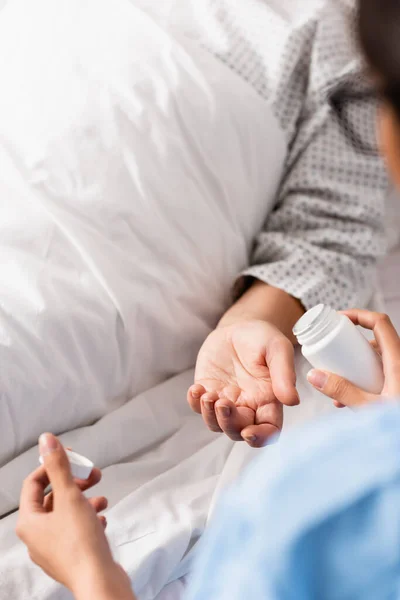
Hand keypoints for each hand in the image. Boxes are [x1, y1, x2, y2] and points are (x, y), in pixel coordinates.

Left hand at [16, 434, 134, 599]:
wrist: (99, 581)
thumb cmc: (80, 540)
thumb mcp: (70, 496)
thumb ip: (58, 466)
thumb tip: (46, 439)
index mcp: (29, 522)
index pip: (33, 483)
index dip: (52, 466)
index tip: (74, 459)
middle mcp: (36, 537)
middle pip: (51, 498)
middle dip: (74, 483)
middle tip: (94, 475)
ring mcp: (52, 550)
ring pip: (65, 514)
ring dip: (84, 500)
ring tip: (102, 498)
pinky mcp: (69, 557)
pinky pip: (75, 530)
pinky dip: (87, 519)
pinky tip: (101, 517)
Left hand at [188, 320, 299, 447]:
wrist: (239, 326)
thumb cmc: (262, 338)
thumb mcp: (277, 349)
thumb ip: (284, 374)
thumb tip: (292, 401)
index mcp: (269, 400)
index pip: (269, 430)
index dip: (260, 438)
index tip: (249, 433)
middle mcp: (247, 405)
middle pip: (238, 431)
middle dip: (229, 423)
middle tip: (223, 402)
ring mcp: (226, 400)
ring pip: (216, 424)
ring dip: (210, 416)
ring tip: (207, 395)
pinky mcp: (207, 390)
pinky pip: (198, 407)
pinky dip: (195, 403)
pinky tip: (196, 389)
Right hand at [307, 310, 399, 407]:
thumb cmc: (399, 425)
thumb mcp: (369, 407)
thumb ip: (341, 391)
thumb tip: (314, 375)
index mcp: (398, 361)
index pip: (379, 322)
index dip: (359, 314)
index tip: (339, 319)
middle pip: (375, 341)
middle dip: (351, 346)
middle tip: (333, 352)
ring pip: (377, 360)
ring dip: (356, 367)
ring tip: (338, 382)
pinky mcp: (398, 388)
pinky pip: (381, 376)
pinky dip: (363, 381)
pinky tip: (347, 402)